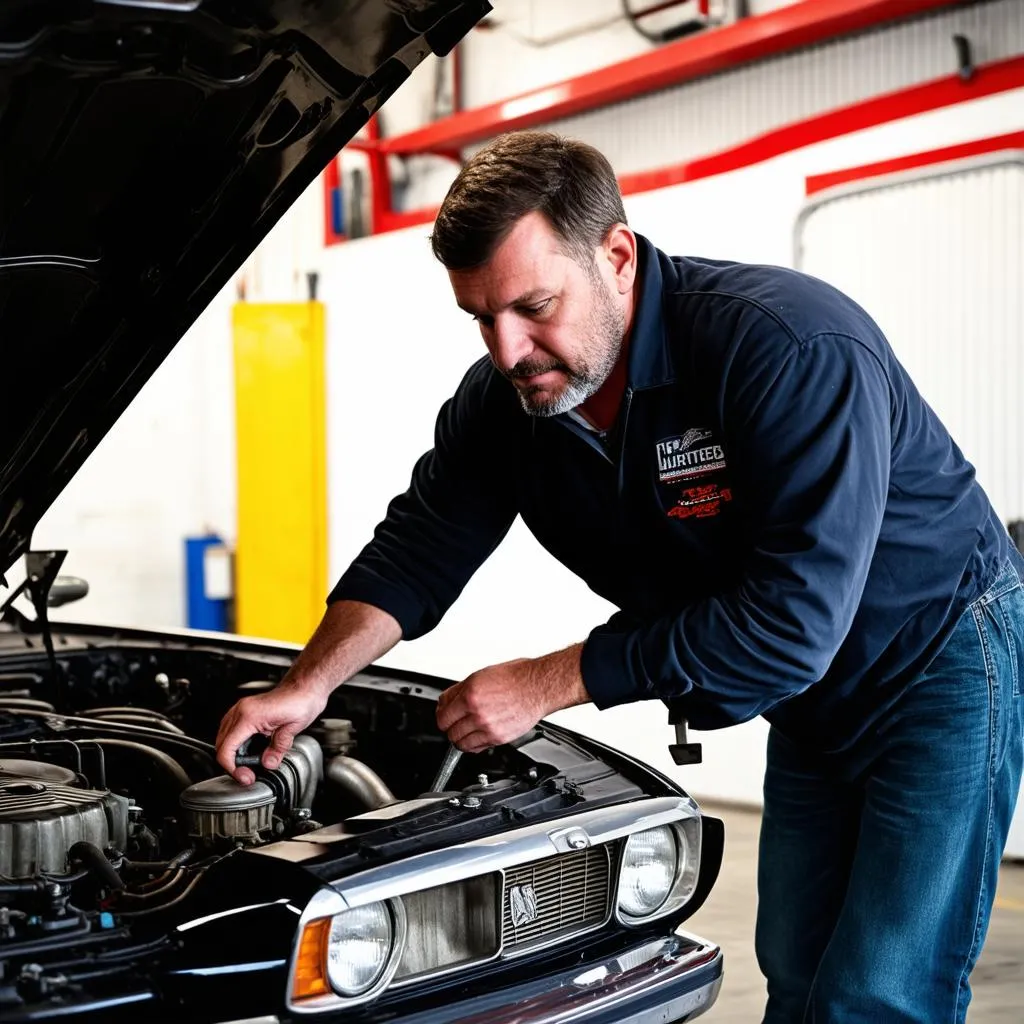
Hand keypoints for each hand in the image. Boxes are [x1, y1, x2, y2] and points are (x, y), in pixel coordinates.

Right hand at [215, 682, 327, 783]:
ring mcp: (241, 709)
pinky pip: (231, 731)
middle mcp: (241, 711)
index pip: (226, 748)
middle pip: (221, 745)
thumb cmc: (301, 700)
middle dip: (232, 764)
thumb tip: (268, 763)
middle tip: (248, 775)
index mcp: (250, 716)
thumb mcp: (293, 728)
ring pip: (224, 738)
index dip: (232, 768)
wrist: (304, 687)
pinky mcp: (245, 711)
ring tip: (248, 765)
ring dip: (233, 754)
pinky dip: (236, 744)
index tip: (244, 776)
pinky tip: (249, 751)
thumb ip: (278, 748)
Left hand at [436, 645, 589, 752]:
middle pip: (449, 731)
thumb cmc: (516, 678)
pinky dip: (473, 745)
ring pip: (460, 743)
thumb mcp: (481, 675)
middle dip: (450, 727)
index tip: (444, 715)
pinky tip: (476, 736)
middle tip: (454, 723)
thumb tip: (447, 701)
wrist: (539, 686)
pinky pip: (476, 748)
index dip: (442, 715)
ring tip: (465, 731)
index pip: (442, 714)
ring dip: (460, 738)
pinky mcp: (498, 738)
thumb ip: (460, 691)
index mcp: (470, 694)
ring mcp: (488, 727)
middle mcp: (477, 712)